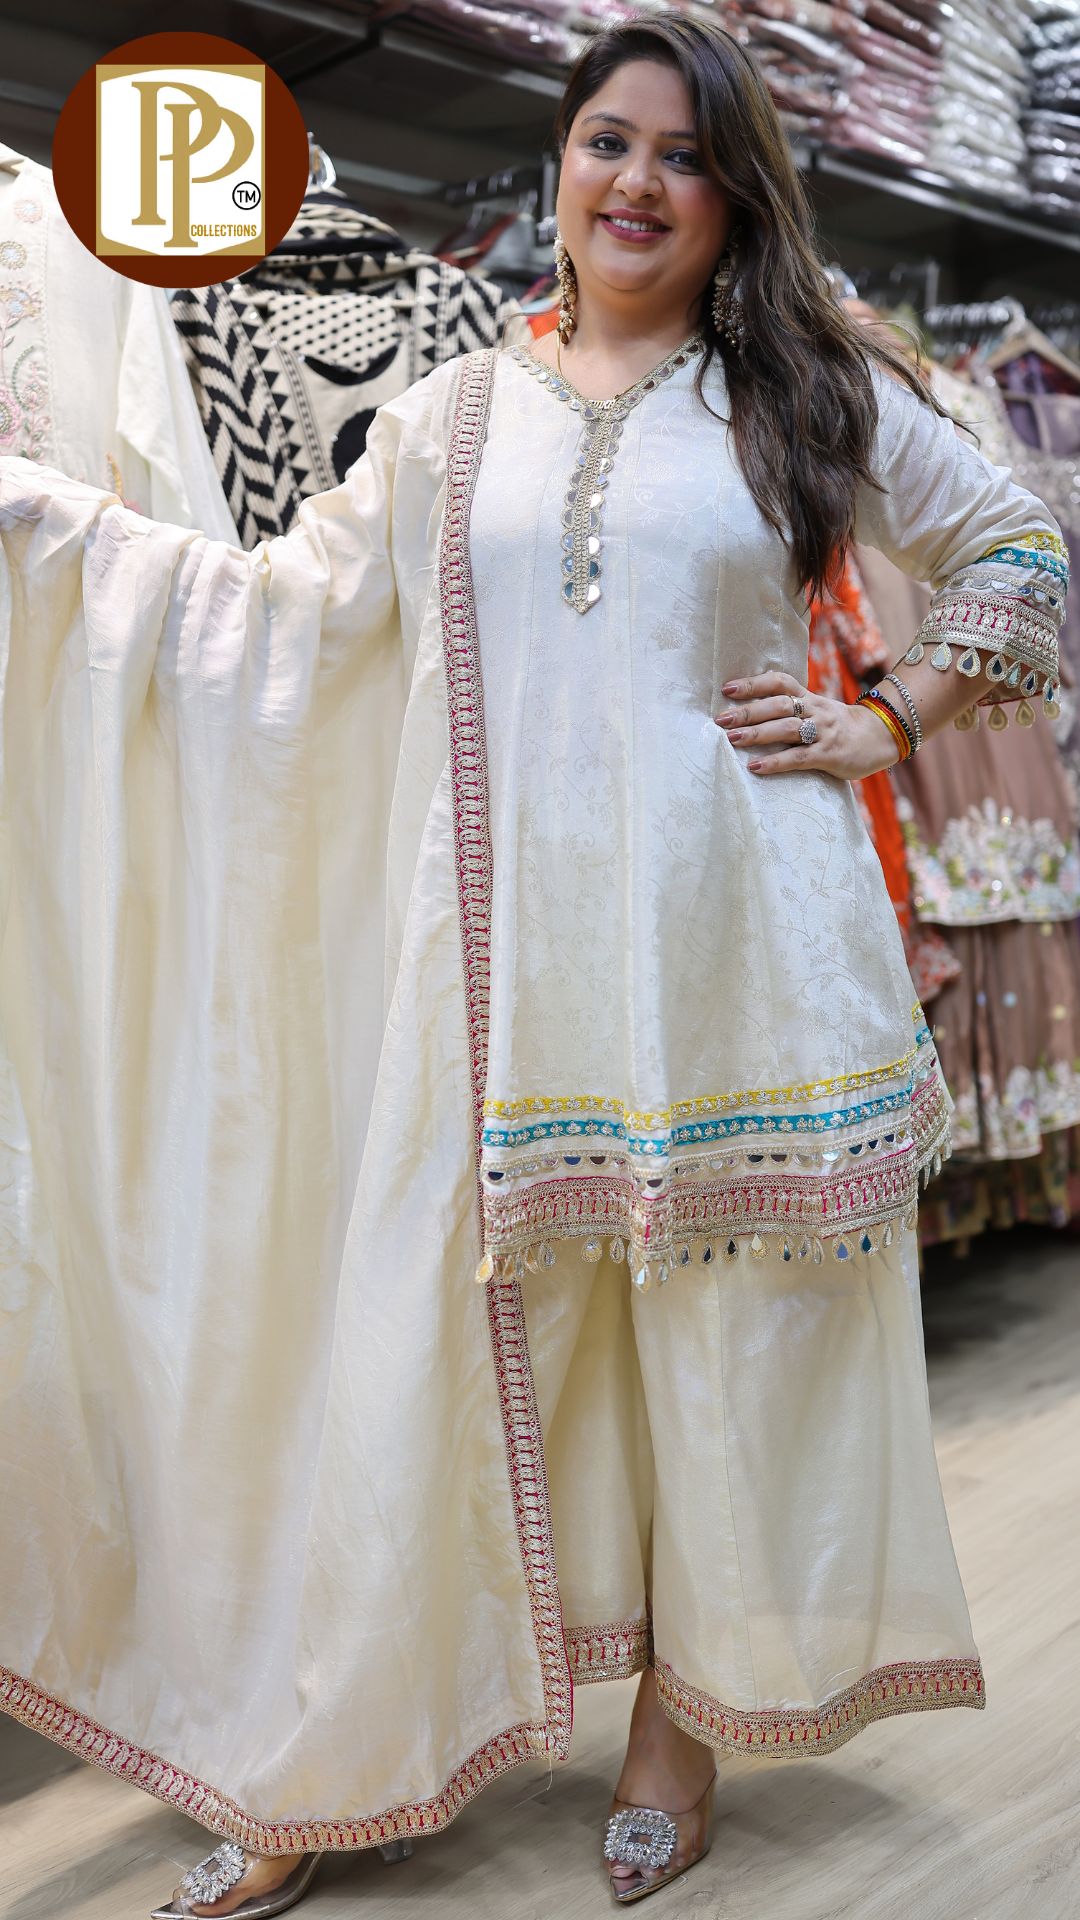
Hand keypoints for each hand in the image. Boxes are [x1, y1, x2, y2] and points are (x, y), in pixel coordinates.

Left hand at [714, 671, 900, 779]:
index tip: (727, 689)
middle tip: (720, 718)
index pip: (780, 682)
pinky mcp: (829, 755)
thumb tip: (752, 712)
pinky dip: (775, 762)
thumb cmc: (840, 727)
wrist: (882, 737)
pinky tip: (756, 766)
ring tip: (732, 739)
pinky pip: (799, 758)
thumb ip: (792, 709)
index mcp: (810, 698)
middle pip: (778, 705)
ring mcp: (822, 732)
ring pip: (786, 729)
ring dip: (757, 734)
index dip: (753, 683)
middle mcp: (815, 711)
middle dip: (748, 711)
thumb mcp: (818, 710)